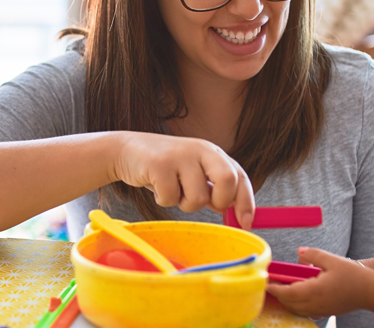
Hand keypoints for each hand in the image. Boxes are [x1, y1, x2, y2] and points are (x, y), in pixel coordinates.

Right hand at [110, 132, 254, 227]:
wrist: (127, 151)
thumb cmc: (164, 167)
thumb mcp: (193, 174)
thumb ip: (213, 189)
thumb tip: (236, 212)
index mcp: (213, 153)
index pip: (240, 176)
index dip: (246, 202)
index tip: (245, 223)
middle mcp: (200, 150)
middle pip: (227, 181)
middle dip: (219, 201)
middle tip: (204, 203)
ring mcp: (180, 156)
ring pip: (198, 198)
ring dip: (184, 204)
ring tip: (173, 191)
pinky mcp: (159, 164)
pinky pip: (171, 198)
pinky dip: (164, 201)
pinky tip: (157, 187)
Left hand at [266, 247, 373, 317]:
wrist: (371, 291)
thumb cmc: (353, 275)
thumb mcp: (332, 260)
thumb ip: (313, 255)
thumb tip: (299, 252)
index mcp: (315, 290)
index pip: (288, 292)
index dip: (275, 289)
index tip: (266, 283)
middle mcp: (315, 303)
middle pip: (289, 303)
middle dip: (278, 295)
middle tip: (270, 284)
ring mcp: (321, 310)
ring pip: (296, 309)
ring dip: (287, 301)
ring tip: (281, 290)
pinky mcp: (326, 312)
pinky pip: (305, 312)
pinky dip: (296, 306)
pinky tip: (297, 296)